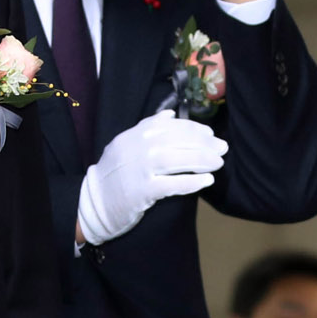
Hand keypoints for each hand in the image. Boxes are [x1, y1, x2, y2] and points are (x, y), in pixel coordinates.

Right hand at [76, 110, 226, 245]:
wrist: (93, 201)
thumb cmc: (115, 174)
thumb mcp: (126, 144)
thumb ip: (147, 128)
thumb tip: (171, 115)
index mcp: (136, 134)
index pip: (171, 126)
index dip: (194, 129)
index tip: (210, 134)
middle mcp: (137, 147)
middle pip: (177, 141)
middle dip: (204, 143)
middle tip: (222, 149)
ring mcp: (139, 169)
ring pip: (176, 159)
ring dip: (202, 160)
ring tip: (218, 162)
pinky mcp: (142, 191)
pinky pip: (171, 184)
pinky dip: (191, 181)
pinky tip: (207, 181)